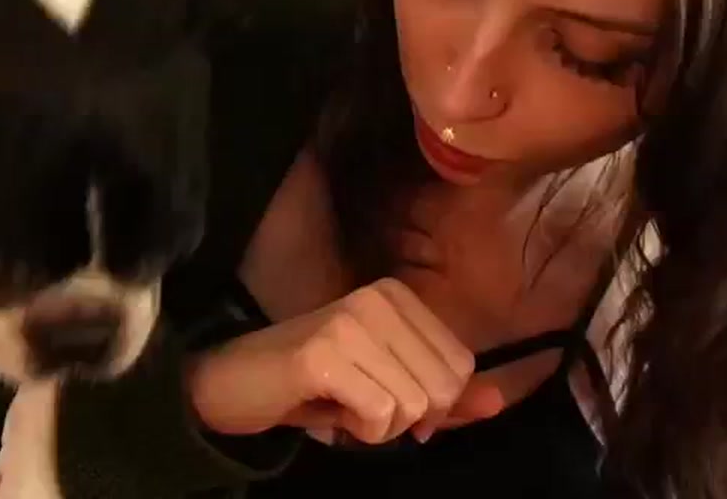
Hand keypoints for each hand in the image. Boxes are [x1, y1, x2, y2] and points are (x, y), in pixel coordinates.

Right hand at [185, 278, 505, 445]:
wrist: (230, 381)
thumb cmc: (312, 385)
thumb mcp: (386, 385)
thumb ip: (443, 396)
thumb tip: (496, 403)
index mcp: (397, 296)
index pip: (461, 366)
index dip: (431, 402)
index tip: (383, 395)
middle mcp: (378, 299)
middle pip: (442, 388)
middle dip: (407, 417)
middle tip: (359, 404)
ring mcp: (350, 322)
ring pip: (414, 406)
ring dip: (379, 426)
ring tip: (340, 403)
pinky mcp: (324, 355)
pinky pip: (381, 415)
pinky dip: (359, 430)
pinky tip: (327, 410)